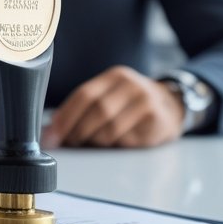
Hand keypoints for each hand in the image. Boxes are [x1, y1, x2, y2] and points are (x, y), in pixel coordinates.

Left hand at [43, 66, 184, 148]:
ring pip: (111, 129)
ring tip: (88, 145)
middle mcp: (133, 86)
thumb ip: (83, 108)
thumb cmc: (130, 104)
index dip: (65, 117)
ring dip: (94, 142)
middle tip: (68, 144)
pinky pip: (127, 141)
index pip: (84, 95)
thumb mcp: (110, 95)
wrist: (172, 106)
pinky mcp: (158, 123)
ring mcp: (147, 103)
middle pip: (98, 111)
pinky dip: (113, 147)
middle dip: (77, 132)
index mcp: (115, 76)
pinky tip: (111, 145)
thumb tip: (51, 130)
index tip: (52, 135)